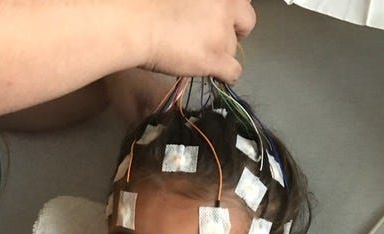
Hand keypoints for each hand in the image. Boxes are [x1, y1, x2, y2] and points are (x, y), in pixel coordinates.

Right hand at [137, 0, 255, 81]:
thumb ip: (200, 2)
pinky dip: (226, 75)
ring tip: (199, 54)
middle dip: (237, 29)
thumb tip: (201, 16)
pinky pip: (234, 72)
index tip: (221, 15)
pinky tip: (215, 74)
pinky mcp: (216, 57)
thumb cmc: (146, 1)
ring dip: (221, 52)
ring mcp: (222, 31)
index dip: (232, 8)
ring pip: (234, 48)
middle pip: (247, 19)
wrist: (136, 21)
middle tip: (220, 36)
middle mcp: (226, 3)